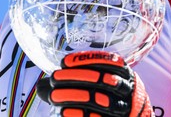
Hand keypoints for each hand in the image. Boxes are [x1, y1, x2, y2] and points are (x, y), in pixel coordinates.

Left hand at [37, 51, 152, 116]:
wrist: (130, 115)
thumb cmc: (108, 96)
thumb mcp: (97, 82)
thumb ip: (72, 81)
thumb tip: (40, 86)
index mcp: (123, 72)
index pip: (109, 61)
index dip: (86, 60)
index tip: (65, 62)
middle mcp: (126, 88)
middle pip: (102, 79)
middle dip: (75, 78)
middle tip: (54, 78)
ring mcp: (123, 106)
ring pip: (99, 100)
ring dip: (74, 96)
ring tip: (55, 95)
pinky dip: (79, 114)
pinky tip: (65, 112)